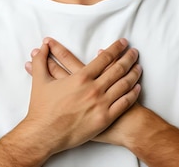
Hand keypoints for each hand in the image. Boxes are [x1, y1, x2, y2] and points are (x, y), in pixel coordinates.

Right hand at [22, 38, 141, 155]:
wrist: (44, 134)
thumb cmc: (42, 109)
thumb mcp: (40, 81)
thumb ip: (41, 61)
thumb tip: (42, 47)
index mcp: (81, 77)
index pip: (104, 58)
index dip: (115, 48)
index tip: (122, 43)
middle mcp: (94, 89)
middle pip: (118, 69)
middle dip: (128, 58)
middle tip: (134, 51)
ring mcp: (101, 104)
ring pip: (123, 85)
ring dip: (133, 74)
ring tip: (138, 67)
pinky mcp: (104, 119)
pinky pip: (123, 104)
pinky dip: (132, 94)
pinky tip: (137, 88)